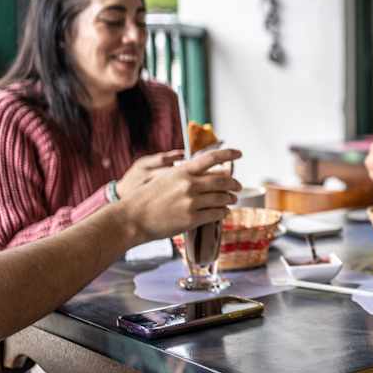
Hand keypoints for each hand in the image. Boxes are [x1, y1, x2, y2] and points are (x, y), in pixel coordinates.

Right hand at [117, 148, 242, 243]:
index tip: (240, 154)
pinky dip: (223, 213)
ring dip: (230, 199)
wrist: (132, 218)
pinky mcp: (192, 218)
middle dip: (234, 184)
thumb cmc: (148, 198)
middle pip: (223, 181)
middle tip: (238, 187)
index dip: (228, 154)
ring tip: (231, 200)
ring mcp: (191, 202)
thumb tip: (210, 174)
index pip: (210, 158)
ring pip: (222, 198)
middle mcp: (189, 184)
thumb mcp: (166, 178)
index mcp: (182, 171)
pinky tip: (223, 212)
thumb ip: (186, 175)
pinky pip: (216, 214)